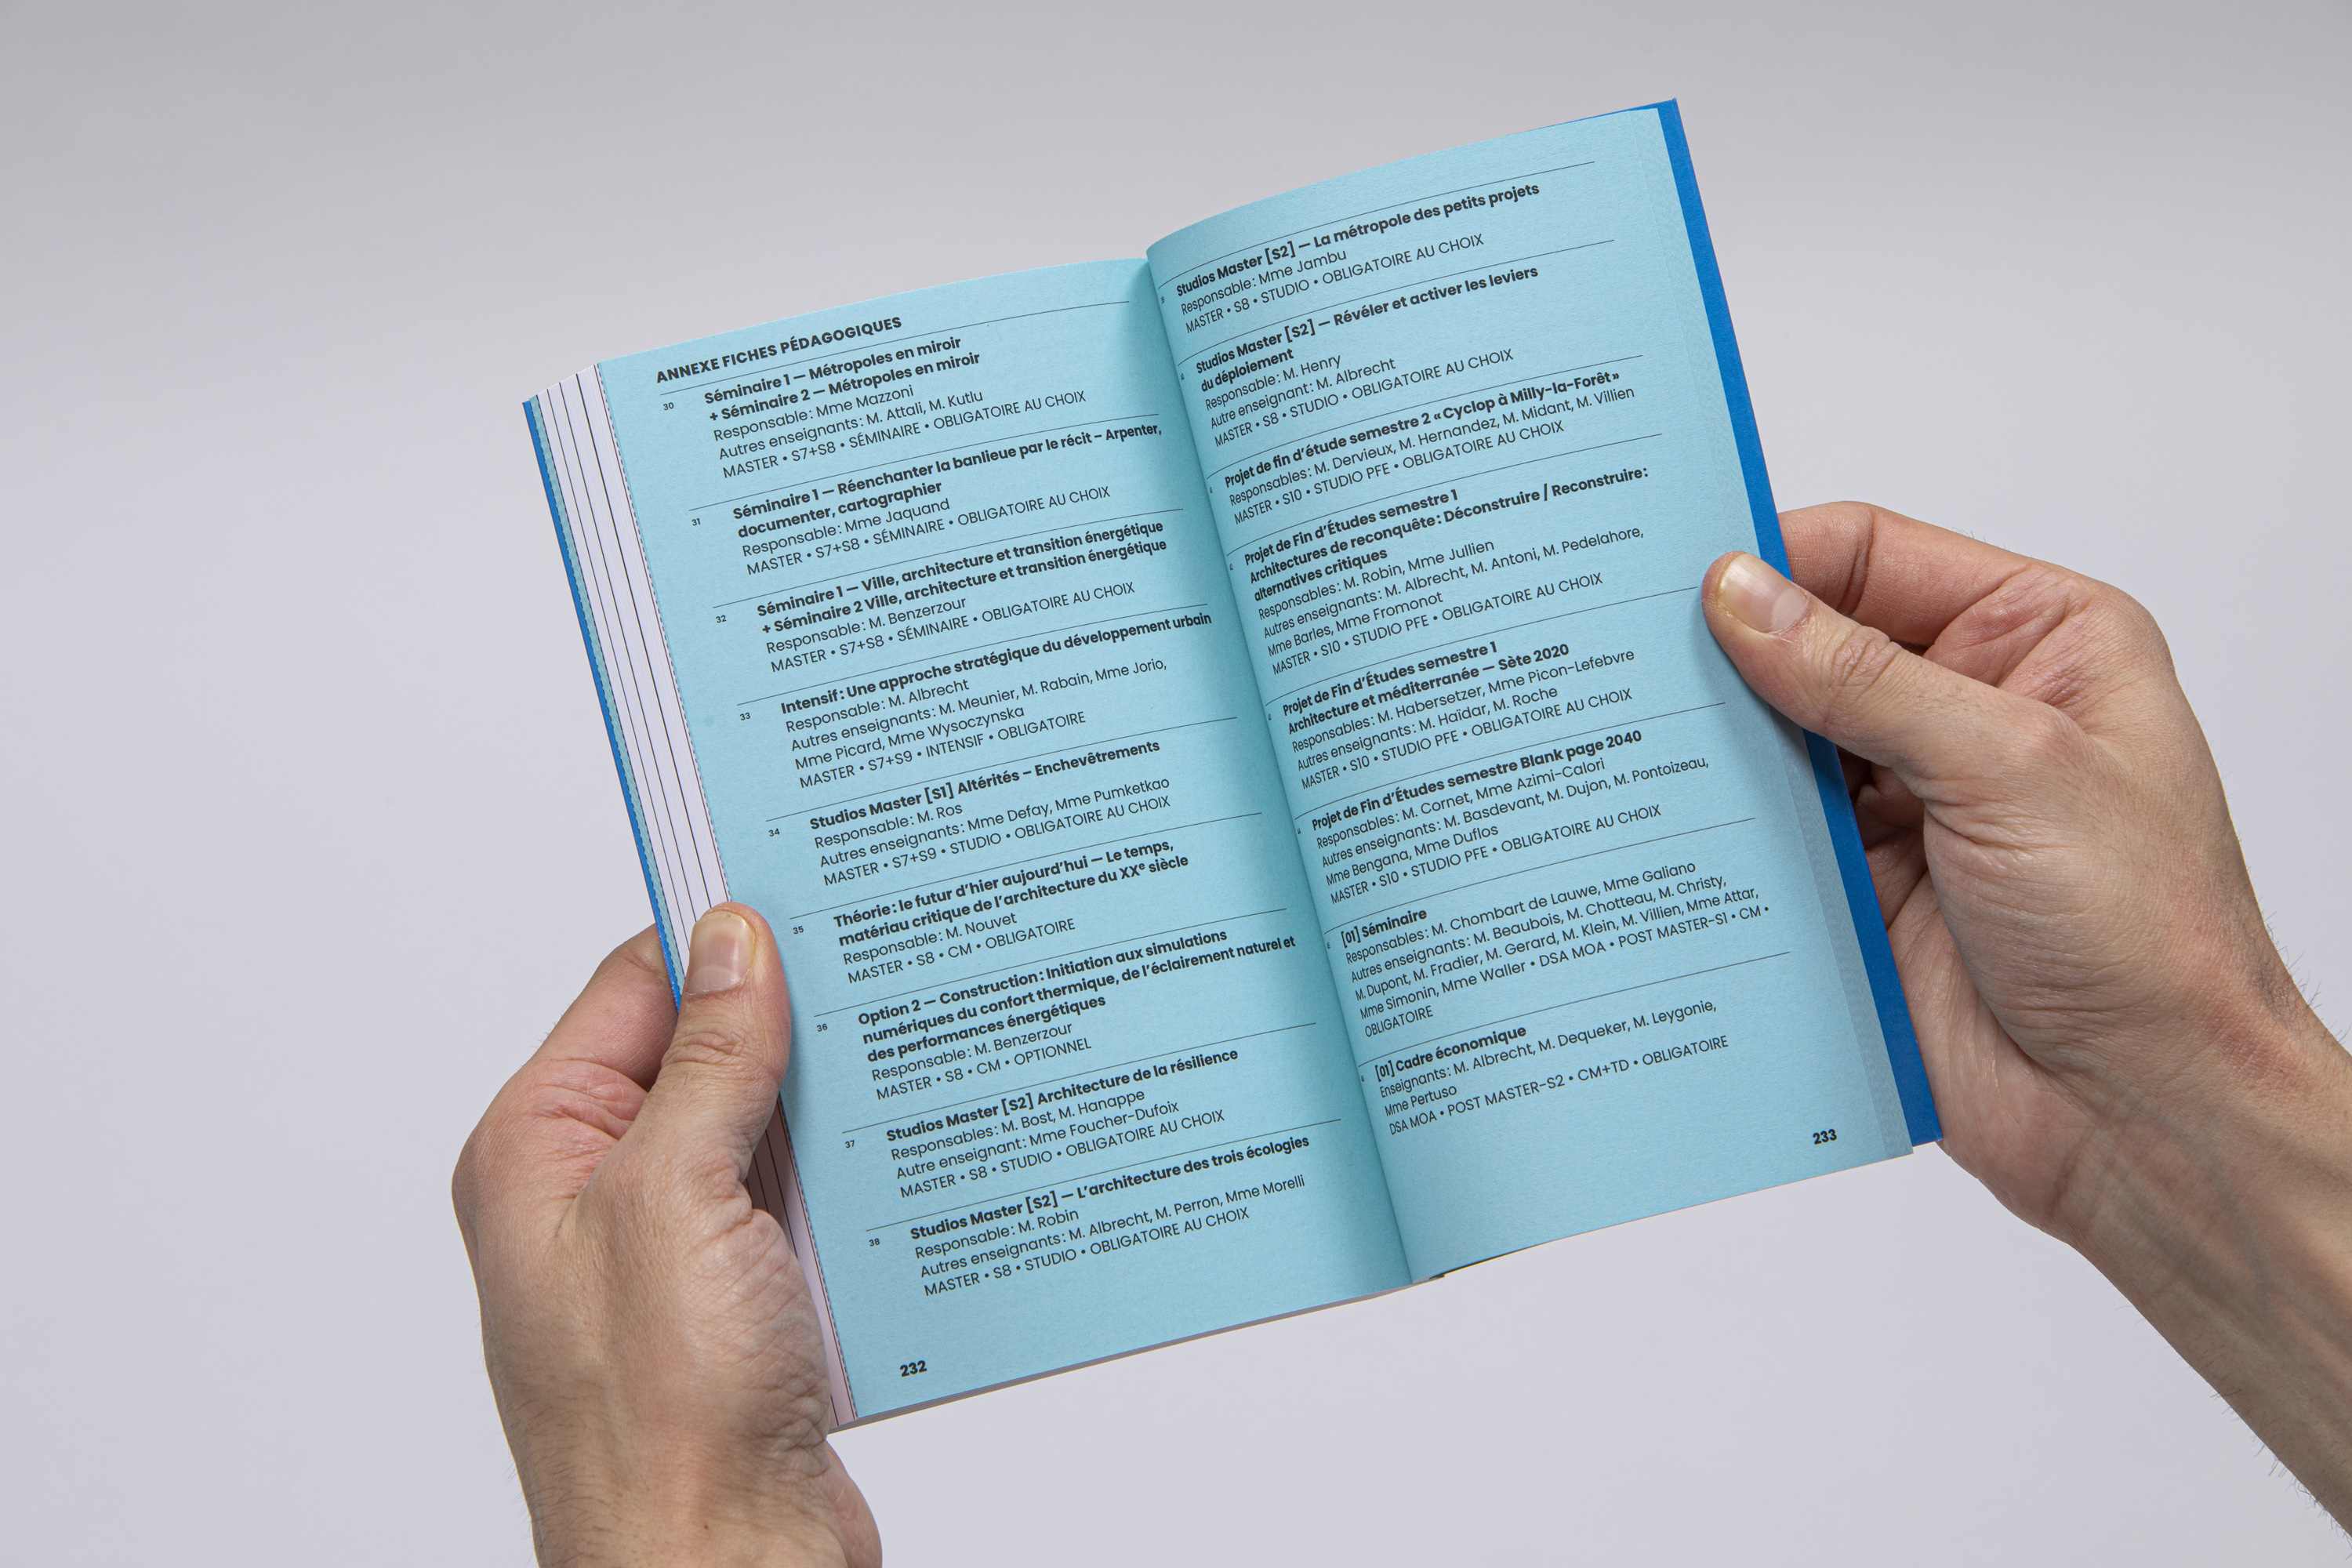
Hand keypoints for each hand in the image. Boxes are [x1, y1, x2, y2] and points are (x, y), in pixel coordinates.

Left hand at [453, 906, 879, 1567]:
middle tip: (884, 963)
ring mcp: (679, 1254)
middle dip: (794, 1018)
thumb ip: (708, 1061)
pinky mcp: (749, 1306)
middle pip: (709, 1053)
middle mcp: (601, 1196)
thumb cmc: (660, 1426)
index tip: (802, 887)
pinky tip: (918, 1157)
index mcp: (542, 1152)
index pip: (633, 989)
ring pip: (770, 1129)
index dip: (717, 935)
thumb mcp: (676, 1200)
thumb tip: (732, 942)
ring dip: (836, 1104)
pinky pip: (809, 1205)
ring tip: (914, 1054)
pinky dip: (861, 1179)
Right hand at [1703, 502, 2351, 1521]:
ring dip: (1710, 750)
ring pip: (1773, 745)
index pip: (1872, 557)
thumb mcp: (2012, 767)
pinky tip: (1650, 828)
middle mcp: (1967, 712)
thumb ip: (1864, 679)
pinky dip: (1711, 835)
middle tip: (1617, 652)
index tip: (1671, 571)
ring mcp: (1905, 805)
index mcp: (2037, 642)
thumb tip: (1739, 595)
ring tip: (1616, 739)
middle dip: (1722, 654)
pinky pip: (1760, 841)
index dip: (1773, 556)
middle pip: (1810, 646)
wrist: (2144, 1117)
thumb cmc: (2146, 936)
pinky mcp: (1854, 891)